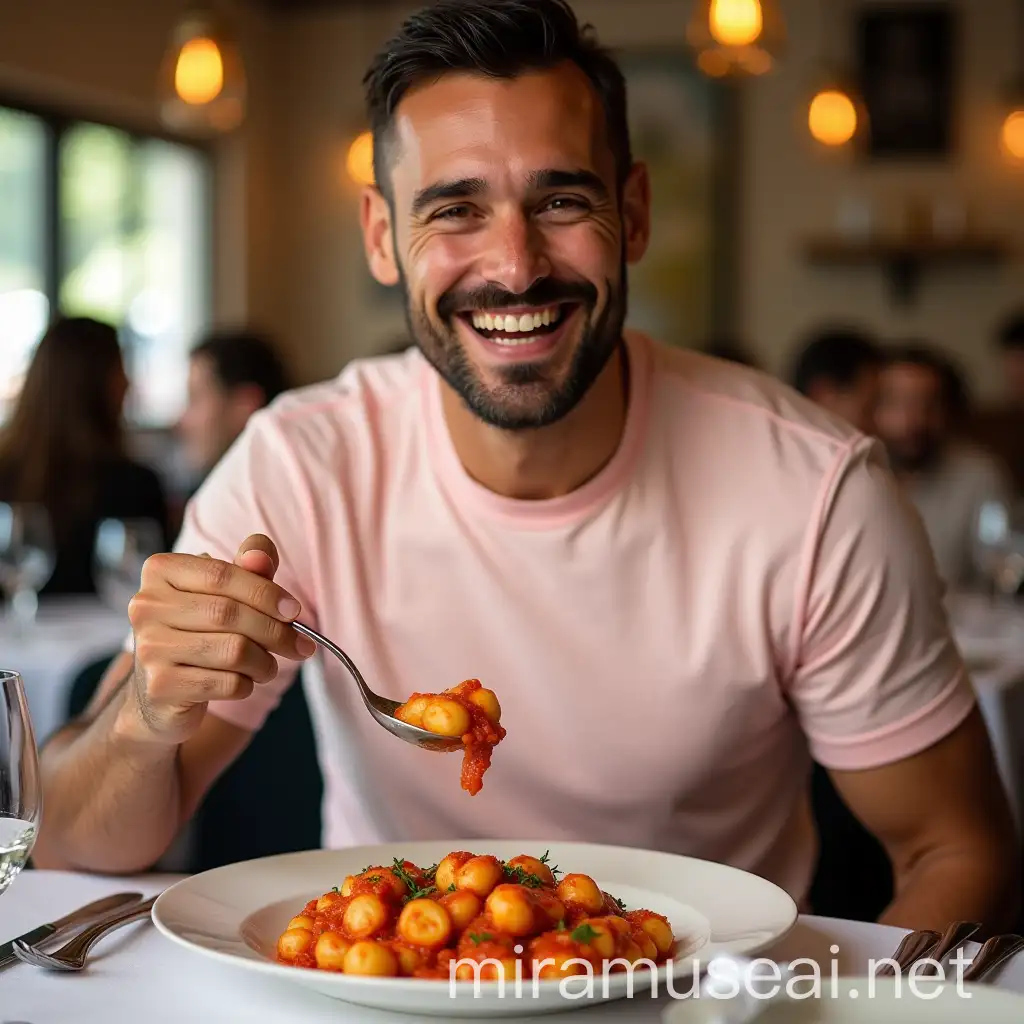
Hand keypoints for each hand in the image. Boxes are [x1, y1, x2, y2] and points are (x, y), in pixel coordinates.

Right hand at [123, 535, 315, 744]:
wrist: (163, 691)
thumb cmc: (201, 629)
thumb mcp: (227, 591)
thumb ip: (249, 567)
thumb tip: (260, 558)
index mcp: (160, 571)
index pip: (222, 575)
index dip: (266, 593)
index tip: (295, 611)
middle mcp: (146, 606)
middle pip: (229, 613)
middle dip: (276, 632)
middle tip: (301, 646)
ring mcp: (148, 648)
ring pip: (233, 650)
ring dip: (265, 662)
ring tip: (269, 666)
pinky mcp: (160, 687)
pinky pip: (226, 683)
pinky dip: (247, 684)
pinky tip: (243, 682)